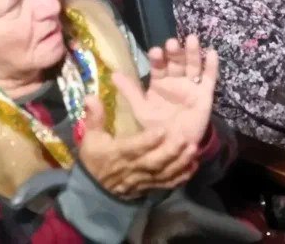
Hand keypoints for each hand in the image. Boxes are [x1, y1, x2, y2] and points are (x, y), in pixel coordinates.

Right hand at [79, 96, 197, 199]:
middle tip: (184, 139)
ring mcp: (143, 179)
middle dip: (169, 152)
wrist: (97, 189)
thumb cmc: (96, 157)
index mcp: (117, 153)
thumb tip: (91, 96)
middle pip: (152, 162)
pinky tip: (193, 166)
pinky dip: (180, 177)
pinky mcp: (151, 186)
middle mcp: (132, 168)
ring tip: (193, 149)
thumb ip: (94, 117)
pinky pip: (167, 184)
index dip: (147, 141)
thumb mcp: (90, 137)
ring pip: (163, 173)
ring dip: (179, 163)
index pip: (134, 148)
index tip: (162, 130)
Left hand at [113, 35, 216, 146]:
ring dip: (193, 53)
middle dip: (175, 53)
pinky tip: (212, 53)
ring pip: (193, 66)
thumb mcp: (142, 110)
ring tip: (192, 40)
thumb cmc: (156, 128)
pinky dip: (211, 66)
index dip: (157, 59)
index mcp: (159, 83)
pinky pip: (209, 78)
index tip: (155, 51)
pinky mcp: (205, 94)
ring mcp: (191, 86)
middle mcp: (175, 81)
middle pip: (176, 62)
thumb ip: (130, 92)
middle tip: (172, 43)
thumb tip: (112, 74)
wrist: (176, 147)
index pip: (158, 66)